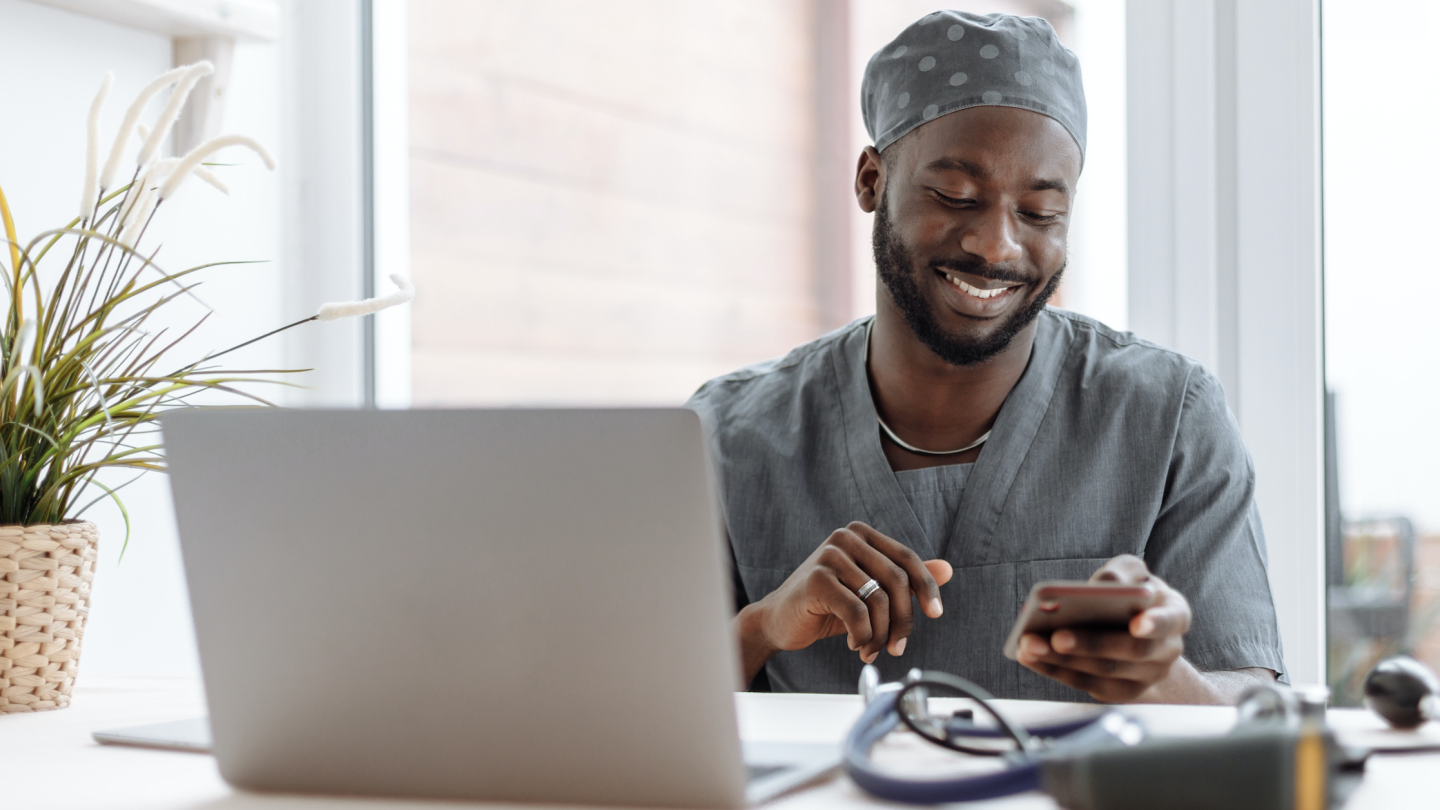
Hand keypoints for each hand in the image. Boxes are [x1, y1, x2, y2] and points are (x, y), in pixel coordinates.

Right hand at [736, 522, 952, 683]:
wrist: (779, 621)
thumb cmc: (826, 606)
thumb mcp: (869, 591)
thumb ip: (904, 579)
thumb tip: (948, 569)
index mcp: (861, 534)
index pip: (907, 558)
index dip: (927, 587)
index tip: (936, 614)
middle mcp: (846, 537)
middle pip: (897, 581)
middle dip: (903, 620)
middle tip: (897, 647)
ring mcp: (829, 555)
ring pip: (878, 600)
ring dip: (880, 635)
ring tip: (871, 649)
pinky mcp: (816, 579)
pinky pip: (857, 612)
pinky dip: (863, 636)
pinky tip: (855, 644)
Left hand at [1015, 554, 1191, 702]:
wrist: (1140, 631)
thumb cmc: (1133, 595)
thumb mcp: (1134, 574)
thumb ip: (1123, 573)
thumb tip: (1104, 584)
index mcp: (1175, 614)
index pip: (1170, 620)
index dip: (1155, 624)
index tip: (1137, 623)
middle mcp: (1166, 650)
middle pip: (1131, 651)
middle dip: (1092, 644)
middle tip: (1057, 635)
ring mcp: (1145, 676)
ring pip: (1104, 672)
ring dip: (1063, 660)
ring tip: (1029, 644)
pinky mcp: (1119, 691)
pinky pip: (1086, 684)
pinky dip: (1055, 670)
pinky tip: (1029, 656)